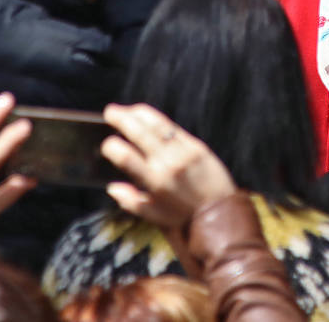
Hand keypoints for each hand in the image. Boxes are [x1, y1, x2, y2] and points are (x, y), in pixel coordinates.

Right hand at [100, 103, 235, 229]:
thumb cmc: (186, 217)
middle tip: (109, 111)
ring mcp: (183, 152)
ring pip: (156, 125)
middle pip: (139, 133)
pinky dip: (158, 119)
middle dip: (121, 119)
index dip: (112, 147)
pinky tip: (148, 116)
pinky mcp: (196, 146)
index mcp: (154, 182)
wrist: (221, 212)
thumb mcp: (155, 216)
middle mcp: (168, 163)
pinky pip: (173, 127)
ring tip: (126, 110)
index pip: (126, 157)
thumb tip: (112, 187)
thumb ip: (131, 202)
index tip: (107, 145)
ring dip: (138, 114)